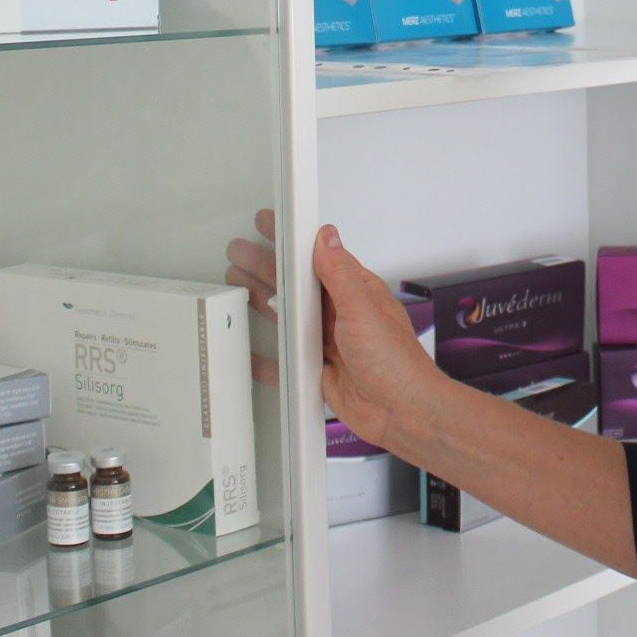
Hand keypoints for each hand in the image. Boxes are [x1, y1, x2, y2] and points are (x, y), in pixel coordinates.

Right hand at [227, 212, 442, 448]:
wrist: (400, 412)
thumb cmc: (395, 361)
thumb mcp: (362, 309)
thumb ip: (340, 273)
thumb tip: (327, 236)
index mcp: (354, 292)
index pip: (316, 258)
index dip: (290, 241)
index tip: (268, 224)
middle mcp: (340, 314)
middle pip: (294, 285)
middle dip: (265, 266)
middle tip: (237, 252)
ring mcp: (327, 341)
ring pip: (286, 316)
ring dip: (261, 300)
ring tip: (236, 283)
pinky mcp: (318, 369)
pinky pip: (285, 359)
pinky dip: (267, 356)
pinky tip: (251, 352)